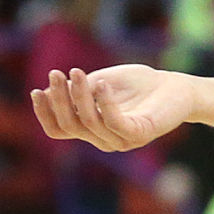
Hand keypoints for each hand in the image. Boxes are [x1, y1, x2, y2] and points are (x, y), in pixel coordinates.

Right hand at [32, 65, 195, 151]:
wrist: (177, 87)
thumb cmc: (139, 84)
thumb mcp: (102, 82)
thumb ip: (79, 89)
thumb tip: (48, 92)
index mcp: (92, 129)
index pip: (60, 129)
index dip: (45, 113)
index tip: (36, 91)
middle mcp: (103, 140)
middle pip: (71, 125)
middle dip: (59, 100)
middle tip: (55, 74)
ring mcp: (121, 140)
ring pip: (89, 122)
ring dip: (79, 96)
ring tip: (76, 73)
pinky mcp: (139, 134)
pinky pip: (114, 122)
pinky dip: (105, 102)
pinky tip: (102, 83)